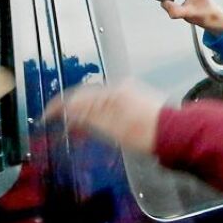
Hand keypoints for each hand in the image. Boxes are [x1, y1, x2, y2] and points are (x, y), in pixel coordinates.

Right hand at [45, 80, 167, 153]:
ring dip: (83, 111)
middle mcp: (119, 88)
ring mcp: (130, 94)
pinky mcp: (138, 102)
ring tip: (74, 126)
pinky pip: (109, 104)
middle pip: (87, 95)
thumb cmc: (145, 133)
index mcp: (111, 92)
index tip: (46, 117)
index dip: (58, 107)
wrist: (176, 134)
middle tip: (57, 122)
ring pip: (98, 100)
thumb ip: (88, 117)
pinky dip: (97, 113)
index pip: (77, 96)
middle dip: (70, 108)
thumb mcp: (111, 127)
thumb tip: (66, 110)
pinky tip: (96, 124)